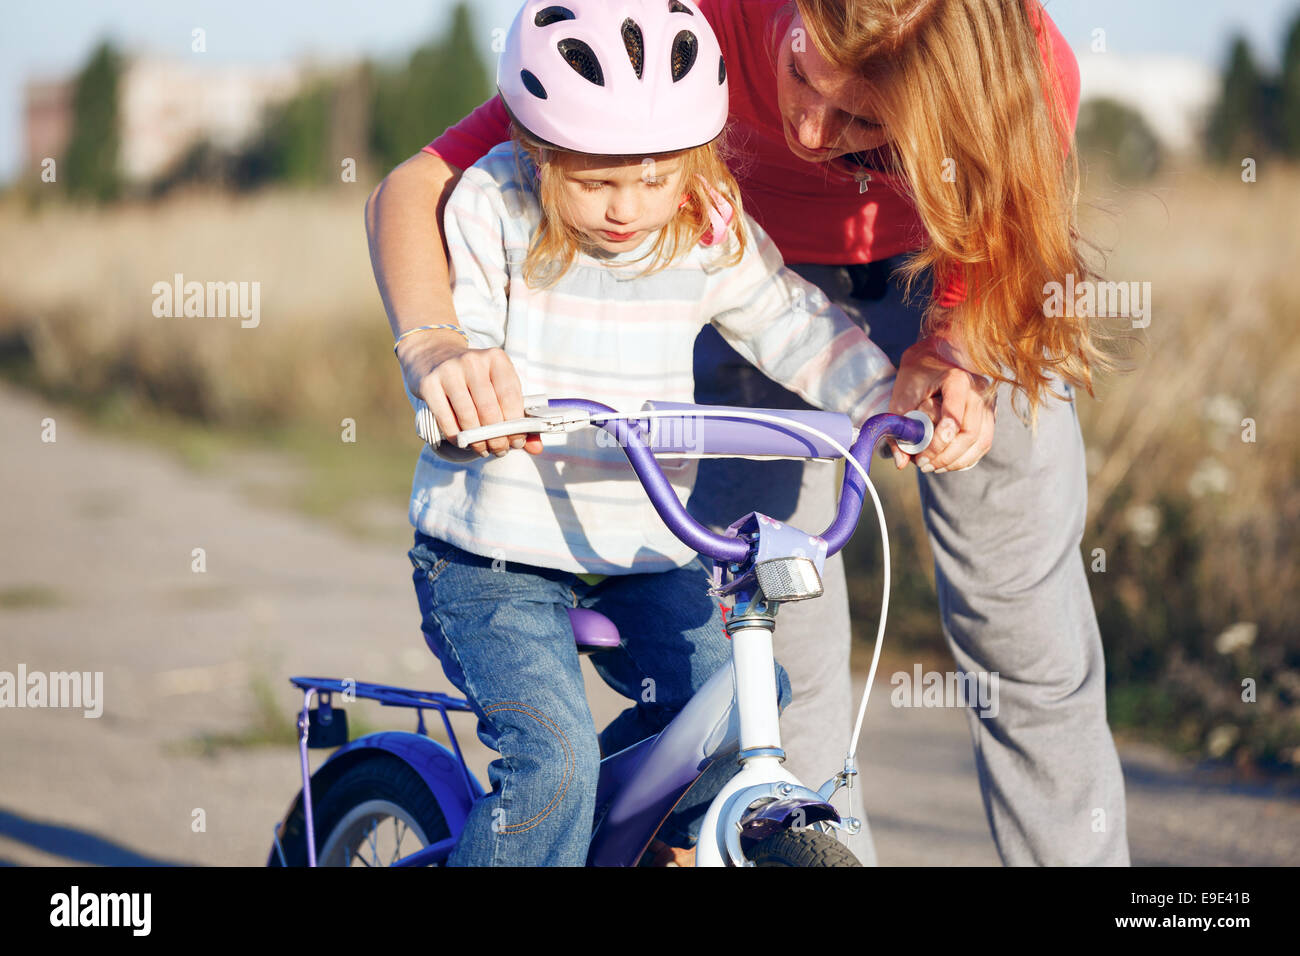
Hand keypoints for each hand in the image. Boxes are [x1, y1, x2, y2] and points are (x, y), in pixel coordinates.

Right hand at [398, 333, 542, 456]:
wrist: (433, 354)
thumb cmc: (472, 377)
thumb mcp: (497, 386)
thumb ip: (518, 415)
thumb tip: (536, 447)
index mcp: (496, 359)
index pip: (510, 397)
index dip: (516, 425)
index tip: (517, 441)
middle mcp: (473, 362)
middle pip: (490, 410)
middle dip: (497, 437)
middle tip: (499, 449)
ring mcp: (449, 371)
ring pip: (468, 417)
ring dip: (478, 440)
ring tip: (483, 449)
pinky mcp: (429, 384)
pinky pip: (446, 419)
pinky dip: (456, 436)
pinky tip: (463, 441)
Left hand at [886, 337, 995, 472]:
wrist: (938, 353)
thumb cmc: (918, 374)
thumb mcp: (901, 396)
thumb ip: (899, 427)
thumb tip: (902, 462)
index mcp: (958, 379)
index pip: (955, 415)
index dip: (940, 439)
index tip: (922, 455)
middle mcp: (980, 390)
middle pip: (970, 433)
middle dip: (945, 456)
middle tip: (923, 465)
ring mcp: (989, 403)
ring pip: (981, 442)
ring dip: (956, 461)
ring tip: (932, 466)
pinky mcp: (991, 414)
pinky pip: (984, 443)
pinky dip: (966, 458)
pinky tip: (946, 463)